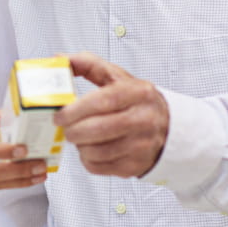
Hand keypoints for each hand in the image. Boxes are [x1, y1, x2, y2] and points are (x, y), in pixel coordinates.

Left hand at [55, 52, 168, 177]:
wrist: (167, 128)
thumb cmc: (137, 101)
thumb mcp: (118, 77)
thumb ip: (89, 65)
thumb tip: (60, 59)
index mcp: (138, 93)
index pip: (103, 101)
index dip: (76, 110)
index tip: (60, 115)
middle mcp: (143, 119)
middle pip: (97, 129)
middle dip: (73, 131)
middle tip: (66, 128)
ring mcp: (141, 145)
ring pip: (96, 151)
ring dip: (80, 146)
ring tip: (80, 137)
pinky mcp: (135, 165)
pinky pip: (99, 167)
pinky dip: (88, 160)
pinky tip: (91, 150)